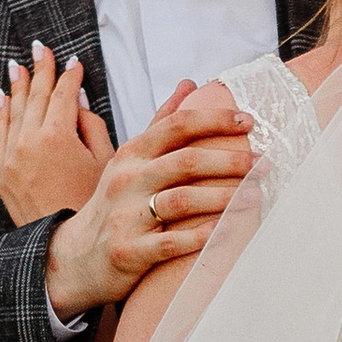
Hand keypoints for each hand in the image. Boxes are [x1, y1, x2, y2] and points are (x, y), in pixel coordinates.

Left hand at [0, 39, 111, 222]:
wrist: (66, 246)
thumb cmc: (92, 206)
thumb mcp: (105, 162)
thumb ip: (91, 125)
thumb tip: (77, 100)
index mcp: (57, 135)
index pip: (62, 94)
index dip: (70, 76)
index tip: (74, 62)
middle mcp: (29, 141)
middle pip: (35, 95)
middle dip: (41, 69)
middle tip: (41, 48)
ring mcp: (11, 157)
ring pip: (14, 110)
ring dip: (18, 85)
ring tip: (19, 65)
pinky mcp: (2, 174)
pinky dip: (1, 112)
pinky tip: (2, 97)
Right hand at [43, 81, 259, 319]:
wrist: (76, 257)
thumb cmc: (114, 205)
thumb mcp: (130, 159)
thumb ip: (160, 123)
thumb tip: (189, 83)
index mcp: (131, 153)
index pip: (178, 126)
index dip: (216, 120)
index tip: (250, 121)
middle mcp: (127, 180)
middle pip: (187, 161)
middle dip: (231, 161)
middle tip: (265, 164)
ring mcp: (127, 216)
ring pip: (183, 200)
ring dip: (226, 198)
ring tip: (257, 196)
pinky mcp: (129, 251)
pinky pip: (172, 242)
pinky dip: (203, 235)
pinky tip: (229, 231)